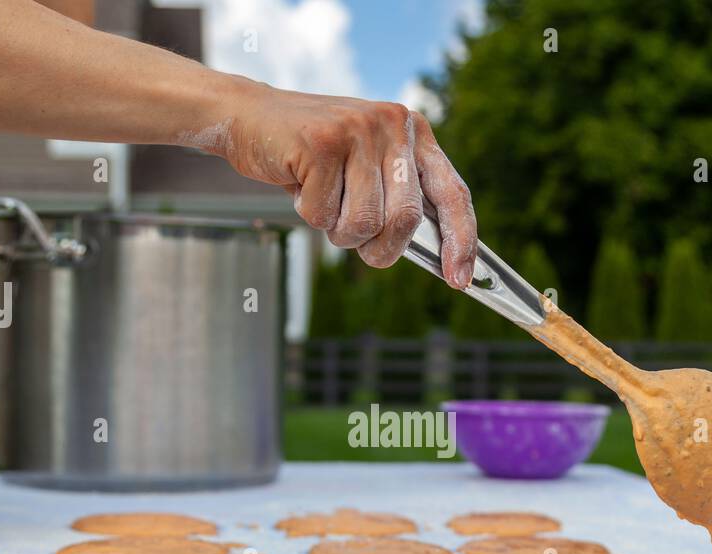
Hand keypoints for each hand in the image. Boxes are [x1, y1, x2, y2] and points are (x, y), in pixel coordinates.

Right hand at [213, 80, 476, 287]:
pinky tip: (300, 183)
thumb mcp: (367, 167)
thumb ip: (398, 196)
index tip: (459, 280)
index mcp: (414, 133)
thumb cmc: (313, 154)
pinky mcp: (322, 142)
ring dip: (338, 230)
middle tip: (355, 240)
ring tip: (323, 200)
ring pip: (363, 223)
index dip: (460, 241)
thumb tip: (434, 253)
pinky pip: (323, 214)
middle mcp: (394, 125)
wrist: (251, 115)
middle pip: (404, 219)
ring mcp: (359, 130)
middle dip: (379, 248)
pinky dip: (307, 212)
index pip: (453, 193)